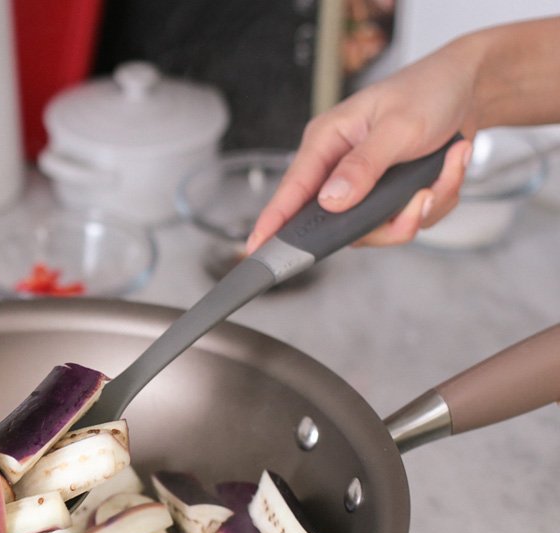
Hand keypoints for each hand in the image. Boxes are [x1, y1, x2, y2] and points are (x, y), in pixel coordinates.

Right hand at [246, 44, 476, 252]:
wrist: (473, 86)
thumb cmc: (429, 90)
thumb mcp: (398, 126)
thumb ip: (363, 166)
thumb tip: (330, 201)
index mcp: (328, 142)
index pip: (293, 189)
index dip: (274, 222)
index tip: (256, 249)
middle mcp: (341, 168)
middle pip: (344, 223)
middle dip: (392, 219)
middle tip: (422, 198)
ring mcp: (367, 186)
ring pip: (382, 227)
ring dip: (424, 205)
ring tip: (447, 167)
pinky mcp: (392, 195)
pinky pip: (410, 219)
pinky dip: (439, 197)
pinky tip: (449, 165)